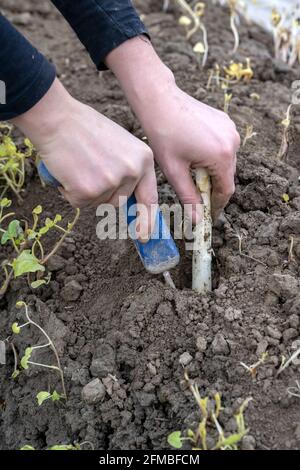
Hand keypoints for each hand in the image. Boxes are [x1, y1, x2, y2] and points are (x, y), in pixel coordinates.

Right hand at [12, 78, 157, 240]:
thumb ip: (128, 169)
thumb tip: (128, 199)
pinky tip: (67, 170)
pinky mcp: (88, 190)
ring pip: (98, 203)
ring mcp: (111, 182)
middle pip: (118, 202)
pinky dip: (69, 191)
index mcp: (144, 159)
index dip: (148, 219)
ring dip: (85, 192)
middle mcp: (132, 171)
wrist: (56, 118)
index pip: (149, 197)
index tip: (145, 236)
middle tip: (88, 172)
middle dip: (102, 194)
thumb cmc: (84, 128)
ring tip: (78, 165)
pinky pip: (78, 203)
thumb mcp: (120, 145)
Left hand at [107, 37, 239, 221]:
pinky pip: (223, 147)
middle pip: (227, 176)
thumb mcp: (175, 171)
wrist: (160, 100)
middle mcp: (232, 142)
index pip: (226, 190)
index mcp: (221, 155)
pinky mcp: (225, 122)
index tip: (207, 215)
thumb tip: (198, 220)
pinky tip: (194, 154)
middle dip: (213, 188)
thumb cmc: (163, 134)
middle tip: (195, 196)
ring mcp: (231, 130)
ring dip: (212, 171)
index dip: (217, 205)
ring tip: (191, 171)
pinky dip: (212, 156)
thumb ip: (189, 197)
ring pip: (226, 162)